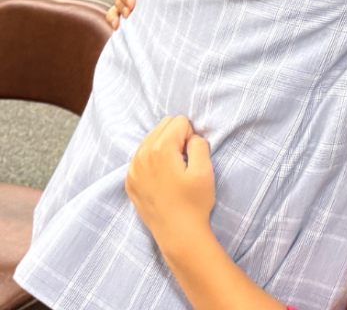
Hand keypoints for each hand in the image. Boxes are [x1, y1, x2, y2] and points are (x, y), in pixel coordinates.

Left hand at [126, 116, 214, 246]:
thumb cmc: (194, 203)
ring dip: (164, 147)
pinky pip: (141, 156)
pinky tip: (163, 177)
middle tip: (184, 162)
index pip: (180, 122)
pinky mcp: (130, 182)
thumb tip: (190, 137)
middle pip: (163, 125)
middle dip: (177, 138)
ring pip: (151, 139)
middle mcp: (141, 156)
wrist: (178, 235)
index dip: (191, 137)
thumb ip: (198, 143)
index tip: (192, 158)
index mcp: (160, 150)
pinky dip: (153, 160)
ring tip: (174, 170)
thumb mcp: (205, 169)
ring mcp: (132, 170)